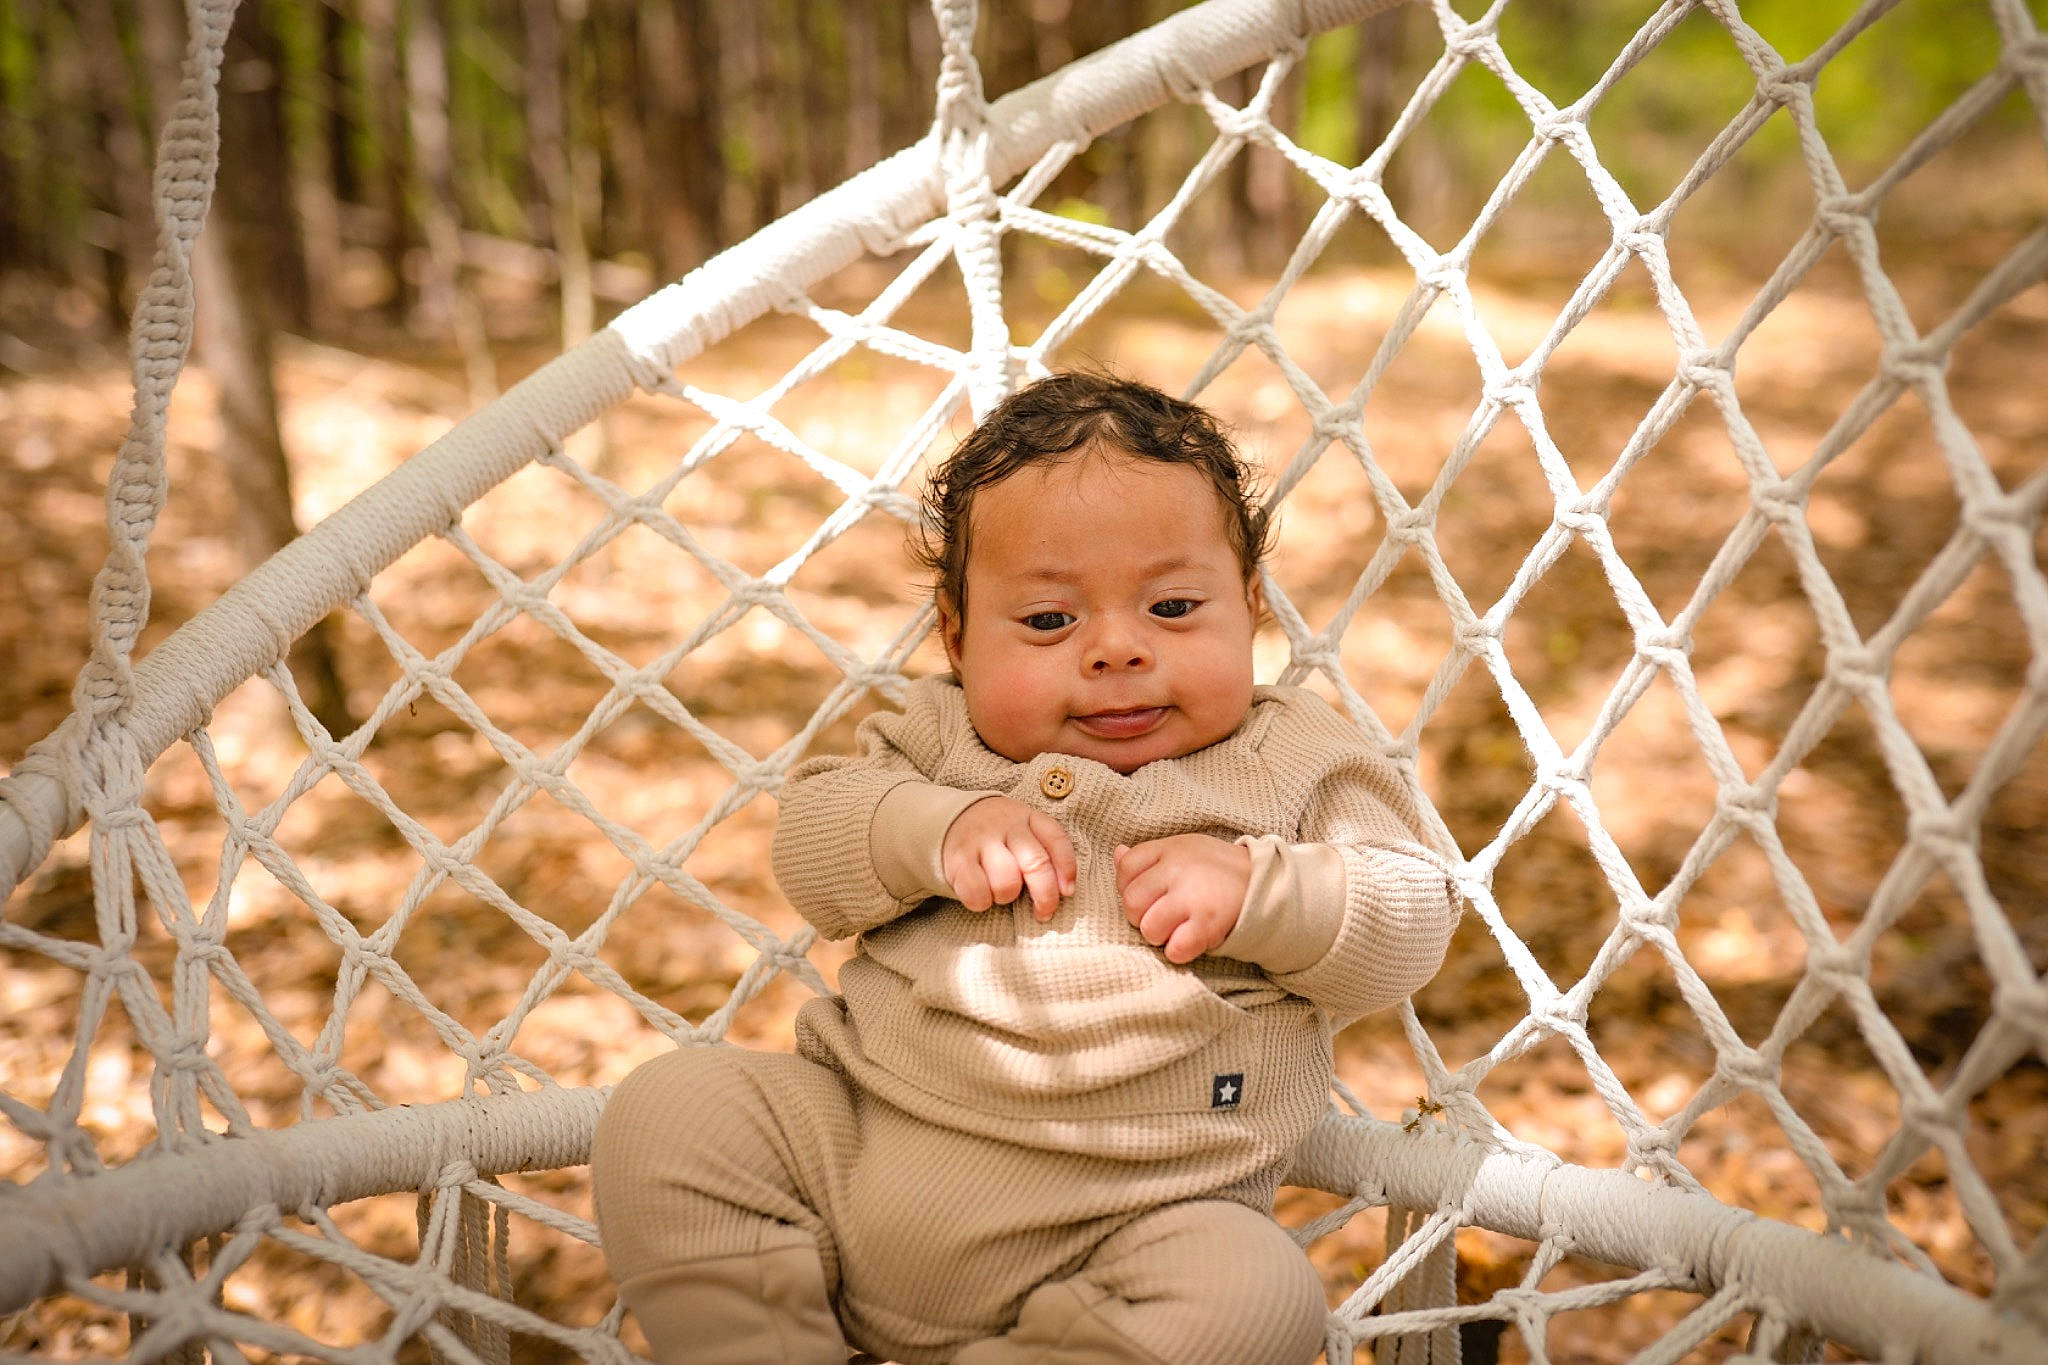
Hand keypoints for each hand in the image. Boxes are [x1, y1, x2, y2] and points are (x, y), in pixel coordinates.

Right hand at [941, 797, 1076, 920]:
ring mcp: (981, 841)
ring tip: (1002, 892)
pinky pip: (977, 892)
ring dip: (1008, 896)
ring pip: (1007, 882)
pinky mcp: (958, 859)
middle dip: (1045, 895)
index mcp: (1028, 817)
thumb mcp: (1024, 831)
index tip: (1067, 892)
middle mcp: (1006, 826)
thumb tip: (1064, 891)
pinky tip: (982, 895)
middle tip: (1044, 912)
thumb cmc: (1000, 836)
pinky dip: (982, 902)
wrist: (952, 819)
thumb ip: (1044, 853)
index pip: (1057, 840)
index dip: (1067, 870)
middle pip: (1036, 864)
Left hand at [1115, 835, 1249, 963]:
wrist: (1262, 880)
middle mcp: (1177, 870)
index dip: (1130, 887)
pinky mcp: (1208, 924)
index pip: (1125, 869)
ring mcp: (1192, 897)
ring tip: (1178, 927)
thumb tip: (1118, 853)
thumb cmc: (1214, 867)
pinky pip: (1175, 949)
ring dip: (1160, 936)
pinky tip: (1191, 939)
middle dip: (1142, 916)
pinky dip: (1180, 951)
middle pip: (1131, 903)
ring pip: (1149, 929)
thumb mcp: (1182, 849)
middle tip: (1163, 915)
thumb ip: (1148, 856)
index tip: (1150, 894)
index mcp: (1168, 849)